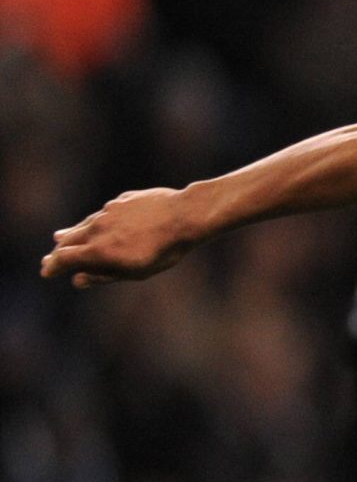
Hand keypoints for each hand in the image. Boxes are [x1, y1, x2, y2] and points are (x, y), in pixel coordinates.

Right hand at [42, 186, 213, 285]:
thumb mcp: (136, 271)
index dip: (53, 266)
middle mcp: (98, 228)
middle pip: (69, 240)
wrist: (184, 215)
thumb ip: (104, 276)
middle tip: (50, 259)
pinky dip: (94, 222)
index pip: (64, 258)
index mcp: (98, 250)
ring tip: (60, 237)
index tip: (46, 272)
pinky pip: (102, 214)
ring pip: (84, 224)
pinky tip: (95, 224)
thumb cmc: (164, 250)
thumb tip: (77, 281)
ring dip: (71, 234)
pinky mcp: (121, 201)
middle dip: (58, 251)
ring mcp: (109, 211)